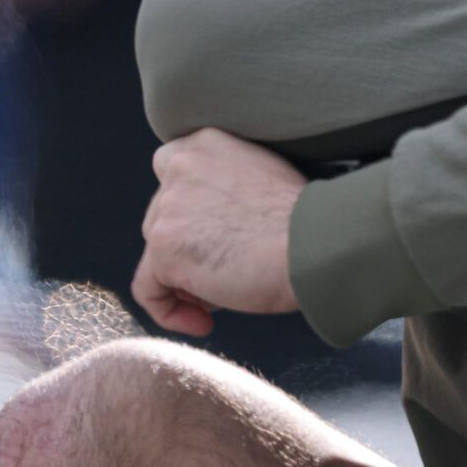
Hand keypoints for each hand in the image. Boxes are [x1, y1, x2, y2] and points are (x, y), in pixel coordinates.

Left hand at [133, 128, 306, 336]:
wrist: (318, 243)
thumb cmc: (307, 222)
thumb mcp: (262, 179)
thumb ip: (226, 188)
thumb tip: (208, 226)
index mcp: (207, 142)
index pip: (172, 173)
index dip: (188, 211)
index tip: (213, 236)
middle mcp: (181, 165)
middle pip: (162, 218)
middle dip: (190, 249)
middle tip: (230, 271)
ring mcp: (168, 207)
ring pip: (158, 255)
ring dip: (188, 279)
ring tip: (229, 292)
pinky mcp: (164, 248)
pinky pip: (148, 290)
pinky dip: (170, 312)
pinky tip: (204, 323)